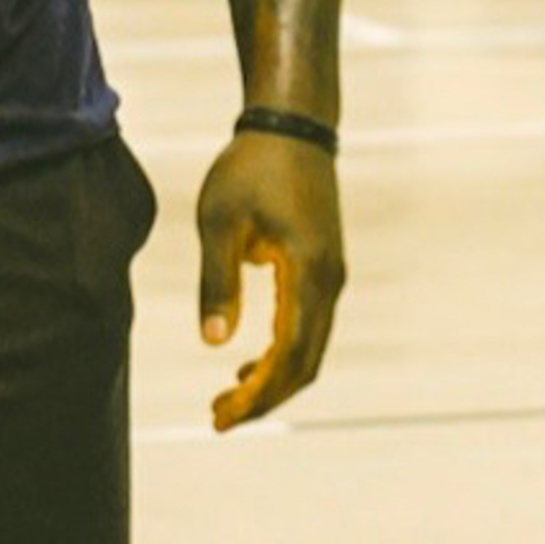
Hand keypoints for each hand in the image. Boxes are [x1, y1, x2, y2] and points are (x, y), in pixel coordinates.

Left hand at [195, 131, 344, 432]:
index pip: (288, 356)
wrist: (292, 126)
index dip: (257, 395)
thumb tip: (213, 343)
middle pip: (304, 364)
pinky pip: (308, 328)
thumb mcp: (220, 221)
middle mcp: (329, 283)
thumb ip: (217, 282)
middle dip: (264, 398)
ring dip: (272, 380)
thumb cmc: (250, 168)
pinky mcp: (323, 269)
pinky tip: (246, 363)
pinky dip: (281, 355)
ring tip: (226, 399)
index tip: (222, 415)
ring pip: (309, 350)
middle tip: (218, 417)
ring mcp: (331, 277)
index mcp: (307, 274)